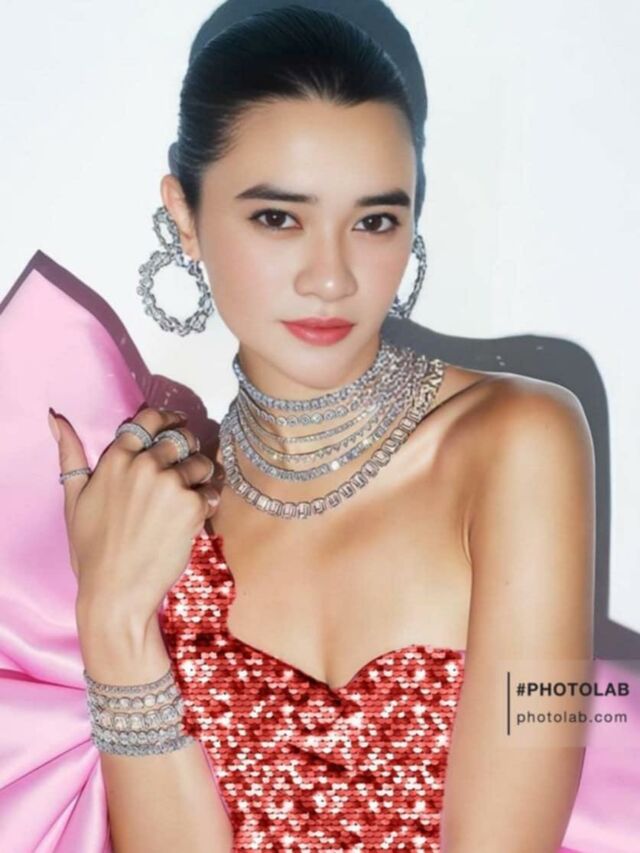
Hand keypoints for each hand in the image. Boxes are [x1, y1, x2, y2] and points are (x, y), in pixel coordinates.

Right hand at [49, 406, 222, 623]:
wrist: (115, 591)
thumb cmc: (92, 550)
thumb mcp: (74, 500)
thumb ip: (70, 456)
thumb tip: (55, 418)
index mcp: (116, 459)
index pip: (150, 419)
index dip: (167, 419)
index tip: (175, 425)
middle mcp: (145, 465)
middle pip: (181, 437)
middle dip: (187, 448)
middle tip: (186, 466)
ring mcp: (170, 484)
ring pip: (201, 461)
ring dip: (201, 475)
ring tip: (192, 494)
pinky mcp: (192, 506)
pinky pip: (212, 490)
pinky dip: (209, 501)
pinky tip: (197, 515)